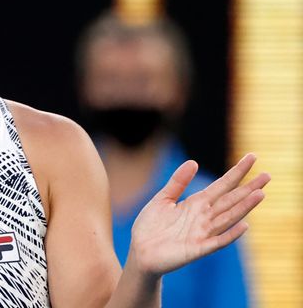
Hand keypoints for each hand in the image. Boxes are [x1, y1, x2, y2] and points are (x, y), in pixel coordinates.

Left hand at [128, 153, 269, 276]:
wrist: (139, 251)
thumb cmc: (151, 226)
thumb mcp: (162, 199)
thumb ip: (178, 182)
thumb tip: (194, 161)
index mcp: (196, 203)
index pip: (221, 185)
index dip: (236, 172)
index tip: (251, 157)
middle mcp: (204, 217)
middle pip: (230, 200)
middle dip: (248, 188)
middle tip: (268, 175)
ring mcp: (202, 233)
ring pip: (228, 217)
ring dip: (244, 207)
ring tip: (260, 194)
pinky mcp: (197, 249)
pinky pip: (217, 241)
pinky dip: (231, 234)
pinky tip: (244, 225)